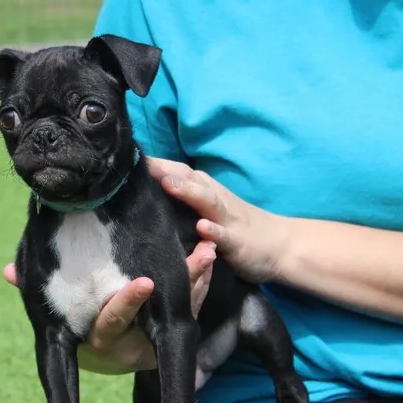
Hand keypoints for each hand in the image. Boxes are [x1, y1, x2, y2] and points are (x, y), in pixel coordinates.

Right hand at [2, 241, 216, 374]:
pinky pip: (190, 306)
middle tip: (195, 261)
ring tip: (206, 249)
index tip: (145, 283)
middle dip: (178, 288)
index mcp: (100, 335)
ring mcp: (154, 336)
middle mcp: (131, 341)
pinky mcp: (171, 328)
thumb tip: (6, 271)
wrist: (109, 350)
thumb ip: (36, 286)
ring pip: (181, 311)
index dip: (129, 303)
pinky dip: (199, 280)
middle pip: (159, 317)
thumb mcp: (60, 306)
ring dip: (196, 279)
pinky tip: (207, 253)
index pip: (114, 320)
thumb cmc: (77, 317)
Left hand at [146, 157, 290, 283]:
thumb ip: (181, 198)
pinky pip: (224, 235)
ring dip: (187, 191)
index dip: (150, 165)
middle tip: (136, 164)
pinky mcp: (238, 241)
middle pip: (186, 178)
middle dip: (162, 170)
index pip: (173, 171)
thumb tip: (143, 191)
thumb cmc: (233, 224)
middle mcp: (213, 197)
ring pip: (206, 200)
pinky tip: (202, 228)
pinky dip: (214, 231)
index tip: (123, 158)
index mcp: (202, 189)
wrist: (279, 245)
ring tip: (167, 184)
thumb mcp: (204, 208)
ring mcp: (227, 218)